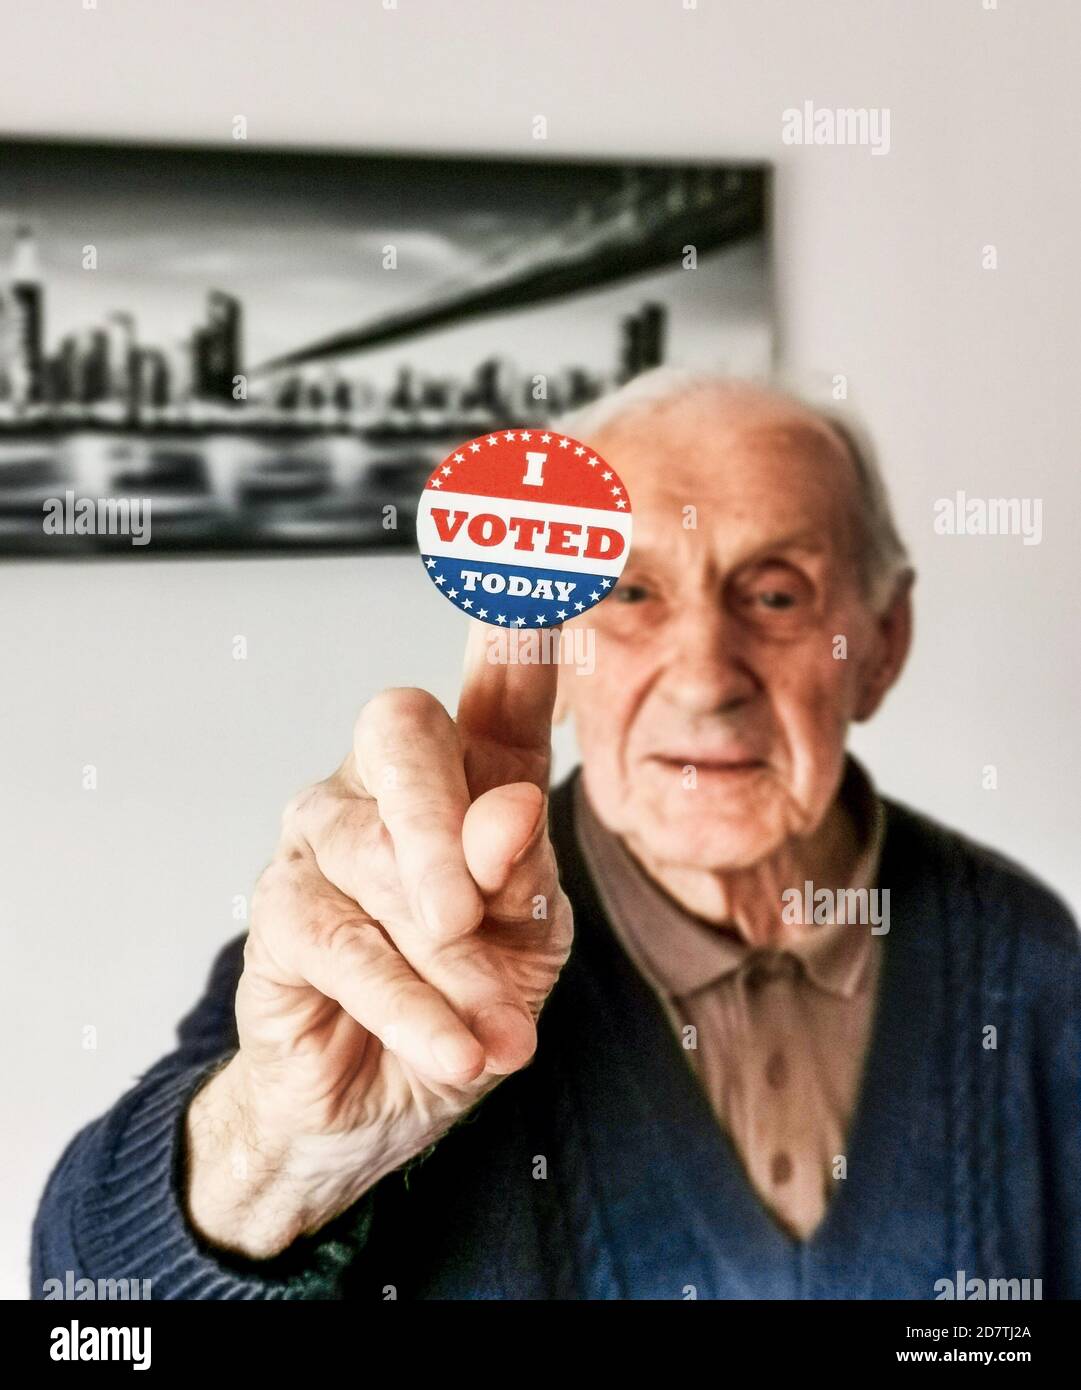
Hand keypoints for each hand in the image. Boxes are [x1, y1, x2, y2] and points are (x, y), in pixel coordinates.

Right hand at [185, 626, 572, 1258]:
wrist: (393, 1098)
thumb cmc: (472, 997)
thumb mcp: (530, 945)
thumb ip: (525, 875)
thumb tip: (506, 810)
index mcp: (479, 775)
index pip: (499, 679)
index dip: (520, 615)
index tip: (547, 533)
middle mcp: (393, 783)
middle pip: (398, 726)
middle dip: (439, 818)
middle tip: (470, 914)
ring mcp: (323, 837)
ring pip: (372, 853)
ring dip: (444, 956)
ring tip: (492, 1028)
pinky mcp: (280, 910)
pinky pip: (338, 937)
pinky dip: (408, 1003)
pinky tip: (454, 1051)